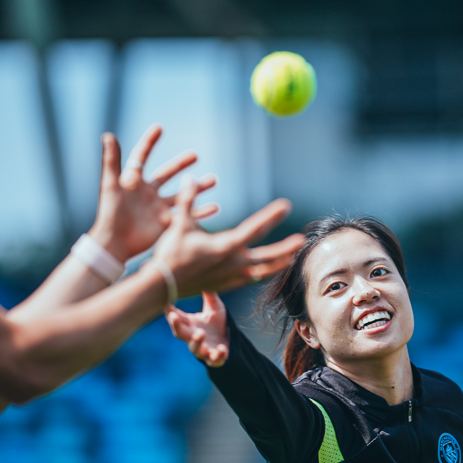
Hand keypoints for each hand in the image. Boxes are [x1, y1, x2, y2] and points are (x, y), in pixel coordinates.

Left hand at [88, 125, 217, 261]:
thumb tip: (108, 135)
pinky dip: (201, 211)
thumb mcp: (111, 184)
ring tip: (214, 180)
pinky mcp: (164, 222)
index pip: (141, 157)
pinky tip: (215, 207)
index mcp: (133, 181)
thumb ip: (111, 160)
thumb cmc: (109, 213)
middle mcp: (147, 193)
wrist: (114, 242)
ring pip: (181, 194)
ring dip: (197, 187)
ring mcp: (157, 207)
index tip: (159, 128)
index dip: (149, 143)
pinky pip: (186, 214)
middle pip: (166, 174)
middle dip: (181, 165)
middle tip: (196, 155)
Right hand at [151, 175, 304, 297]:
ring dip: (278, 264)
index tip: (285, 206)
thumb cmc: (170, 253)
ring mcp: (231, 277)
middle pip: (267, 256)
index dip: (271, 216)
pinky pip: (250, 279)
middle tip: (301, 240)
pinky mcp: (226, 285)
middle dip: (285, 248)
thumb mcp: (179, 223)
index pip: (254, 228)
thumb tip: (189, 177)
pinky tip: (268, 270)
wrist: (161, 285)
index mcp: (225, 246)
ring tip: (291, 258)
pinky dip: (262, 274)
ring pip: (262, 272)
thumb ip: (187, 200)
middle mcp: (233, 263)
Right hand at [166, 291, 228, 365]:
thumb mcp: (214, 307)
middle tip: (174, 316)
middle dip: (176, 325)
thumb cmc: (216, 323)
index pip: (176, 318)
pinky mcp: (214, 359)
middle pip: (180, 333)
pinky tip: (222, 349)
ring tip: (200, 333)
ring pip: (195, 348)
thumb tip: (202, 273)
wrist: (228, 342)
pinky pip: (214, 360)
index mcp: (189, 325)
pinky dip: (218, 356)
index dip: (169, 312)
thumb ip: (208, 294)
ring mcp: (202, 350)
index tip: (165, 304)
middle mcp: (191, 338)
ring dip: (196, 342)